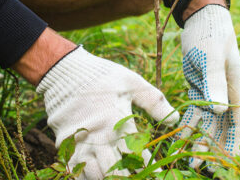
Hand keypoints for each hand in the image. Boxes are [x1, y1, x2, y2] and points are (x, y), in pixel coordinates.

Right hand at [37, 46, 178, 179]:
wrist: (64, 71)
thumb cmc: (102, 76)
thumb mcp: (131, 82)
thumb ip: (154, 101)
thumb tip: (175, 119)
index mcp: (117, 122)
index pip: (137, 155)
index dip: (150, 169)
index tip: (159, 176)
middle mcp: (98, 137)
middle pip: (116, 172)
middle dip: (129, 178)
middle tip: (140, 177)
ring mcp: (80, 143)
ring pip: (96, 175)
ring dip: (109, 177)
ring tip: (121, 176)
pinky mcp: (65, 145)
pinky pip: (76, 170)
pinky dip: (88, 176)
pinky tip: (99, 174)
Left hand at [178, 5, 239, 169]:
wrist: (200, 17)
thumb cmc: (210, 33)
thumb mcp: (212, 56)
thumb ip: (216, 81)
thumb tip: (219, 110)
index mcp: (234, 87)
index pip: (239, 121)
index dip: (236, 142)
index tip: (229, 162)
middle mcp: (225, 93)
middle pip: (223, 128)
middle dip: (215, 149)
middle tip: (203, 167)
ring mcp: (211, 91)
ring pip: (208, 123)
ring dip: (200, 141)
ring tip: (189, 159)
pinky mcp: (198, 88)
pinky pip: (194, 113)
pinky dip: (188, 126)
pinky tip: (179, 139)